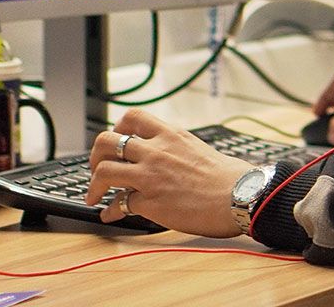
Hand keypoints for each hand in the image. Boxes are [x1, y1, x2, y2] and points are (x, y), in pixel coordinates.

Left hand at [84, 108, 247, 236]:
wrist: (238, 195)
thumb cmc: (227, 176)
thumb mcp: (197, 147)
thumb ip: (174, 147)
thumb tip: (164, 155)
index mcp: (170, 134)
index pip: (132, 118)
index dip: (117, 128)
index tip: (116, 140)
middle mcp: (156, 151)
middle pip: (107, 141)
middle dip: (96, 155)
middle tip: (98, 167)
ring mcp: (150, 176)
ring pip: (104, 170)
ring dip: (94, 184)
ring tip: (96, 194)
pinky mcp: (149, 202)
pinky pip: (118, 204)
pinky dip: (110, 211)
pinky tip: (111, 215)